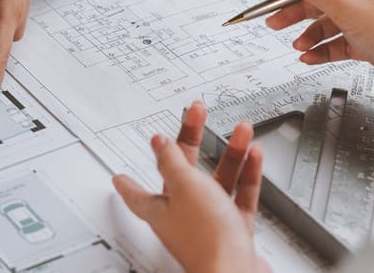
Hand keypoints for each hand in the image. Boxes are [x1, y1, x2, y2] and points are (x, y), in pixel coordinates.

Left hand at [113, 101, 267, 272]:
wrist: (237, 271)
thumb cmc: (206, 238)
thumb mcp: (184, 186)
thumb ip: (172, 162)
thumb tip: (158, 143)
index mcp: (160, 209)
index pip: (136, 193)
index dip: (127, 183)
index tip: (118, 175)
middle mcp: (183, 217)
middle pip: (184, 173)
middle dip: (192, 141)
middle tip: (195, 116)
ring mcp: (210, 223)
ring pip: (218, 181)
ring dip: (230, 153)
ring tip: (240, 130)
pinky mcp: (235, 231)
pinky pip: (241, 196)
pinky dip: (248, 175)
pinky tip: (254, 157)